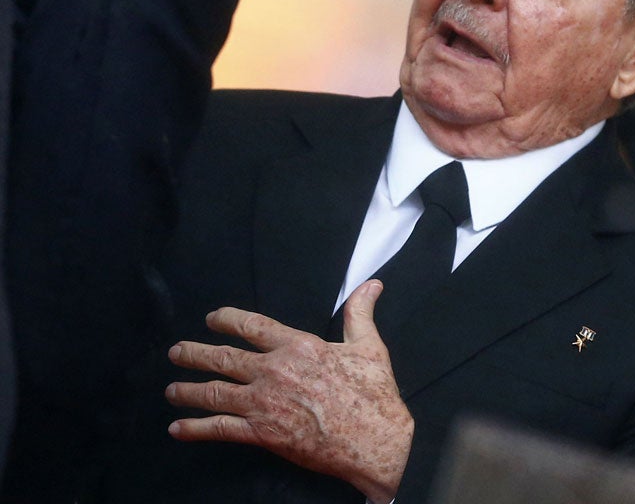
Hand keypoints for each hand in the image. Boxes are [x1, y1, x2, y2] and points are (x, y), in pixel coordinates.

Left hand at [166, 280, 413, 503]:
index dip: (227, 320)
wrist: (374, 440)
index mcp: (297, 345)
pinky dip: (195, 429)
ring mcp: (265, 403)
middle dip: (195, 353)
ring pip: (215, 393)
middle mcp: (274, 370)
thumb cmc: (373, 393)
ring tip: (171, 389)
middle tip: (176, 352)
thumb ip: (360, 312)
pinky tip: (178, 428)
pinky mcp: (263, 434)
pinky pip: (221, 429)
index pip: (252, 325)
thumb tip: (372, 285)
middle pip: (224, 358)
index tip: (212, 318)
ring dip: (188, 390)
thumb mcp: (368, 345)